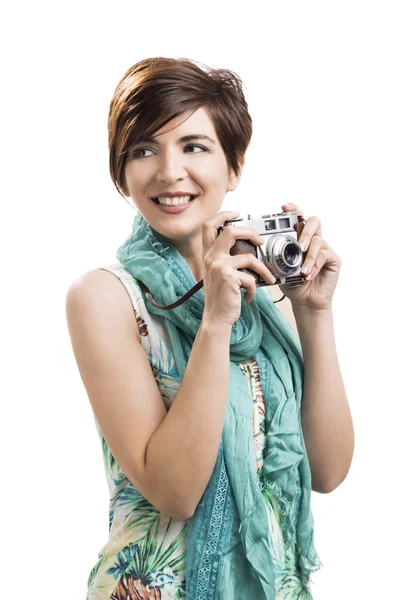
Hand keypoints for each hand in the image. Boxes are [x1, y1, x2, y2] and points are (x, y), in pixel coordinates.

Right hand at [202, 211, 276, 326]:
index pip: (209, 226)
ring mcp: (219, 266)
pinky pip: (251, 277)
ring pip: (249, 257)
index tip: (237, 214)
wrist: (216, 318)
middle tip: (260, 241)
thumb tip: (250, 250)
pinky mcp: (229, 277)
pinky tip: (249, 296)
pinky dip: (255, 288)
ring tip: (268, 279)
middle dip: (250, 232)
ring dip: (263, 270)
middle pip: (230, 231)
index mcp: (209, 255)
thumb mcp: (218, 275)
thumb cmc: (222, 297)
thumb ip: (227, 260)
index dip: (223, 215)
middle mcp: (211, 257)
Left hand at [277, 203, 341, 311]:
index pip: (298, 218)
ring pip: (318, 240)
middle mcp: (313, 240)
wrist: (306, 301)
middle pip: (313, 221)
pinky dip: (314, 266)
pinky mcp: (333, 259)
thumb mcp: (280, 269)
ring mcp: (324, 248)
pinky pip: (323, 255)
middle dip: (305, 232)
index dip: (293, 209)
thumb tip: (266, 250)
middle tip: (299, 246)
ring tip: (302, 270)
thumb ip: (276, 257)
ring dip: (308, 256)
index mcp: (299, 238)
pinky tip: (308, 275)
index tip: (283, 208)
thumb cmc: (293, 283)